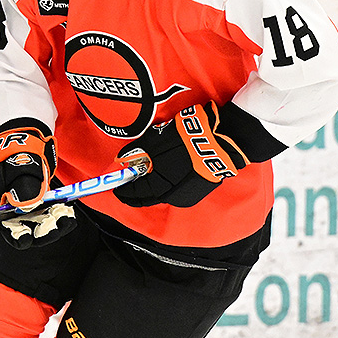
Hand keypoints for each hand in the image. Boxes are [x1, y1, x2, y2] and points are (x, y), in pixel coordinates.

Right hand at [0, 122, 75, 248]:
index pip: (5, 223)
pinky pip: (40, 198)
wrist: (25, 109)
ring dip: (48, 216)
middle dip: (41, 225)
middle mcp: (5, 190)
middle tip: (62, 222)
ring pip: (33, 210)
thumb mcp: (22, 157)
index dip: (21, 233)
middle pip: (21, 219)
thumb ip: (24, 181)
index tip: (37, 237)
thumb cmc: (19, 132)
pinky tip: (64, 205)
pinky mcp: (32, 176)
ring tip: (66, 216)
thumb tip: (25, 205)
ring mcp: (19, 183)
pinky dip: (51, 204)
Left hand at [115, 103, 248, 207]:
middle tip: (128, 186)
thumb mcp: (155, 139)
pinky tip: (165, 176)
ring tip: (146, 178)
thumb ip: (136, 151)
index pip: (133, 193)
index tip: (116, 187)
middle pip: (147, 198)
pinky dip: (166, 186)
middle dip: (136, 193)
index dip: (123, 190)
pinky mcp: (197, 192)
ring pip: (162, 196)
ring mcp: (185, 196)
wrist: (221, 141)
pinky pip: (175, 192)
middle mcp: (170, 196)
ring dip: (152, 189)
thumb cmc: (185, 139)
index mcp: (158, 186)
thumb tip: (121, 158)